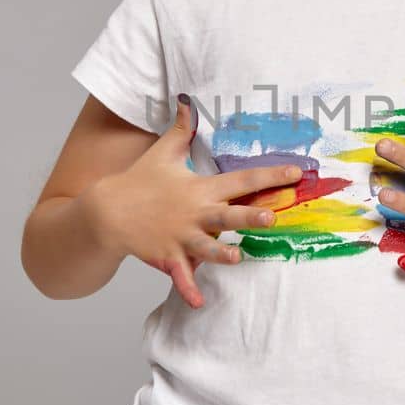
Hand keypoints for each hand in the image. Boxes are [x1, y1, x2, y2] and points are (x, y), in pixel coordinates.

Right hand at [93, 96, 302, 308]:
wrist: (108, 210)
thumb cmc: (140, 181)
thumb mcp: (163, 152)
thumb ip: (183, 129)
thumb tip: (189, 100)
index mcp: (200, 189)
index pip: (242, 179)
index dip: (270, 175)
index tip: (296, 173)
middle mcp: (194, 213)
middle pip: (228, 214)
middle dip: (250, 215)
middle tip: (272, 217)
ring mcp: (181, 237)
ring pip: (207, 247)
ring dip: (222, 252)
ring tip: (238, 256)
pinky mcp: (168, 257)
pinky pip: (181, 276)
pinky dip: (189, 289)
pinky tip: (199, 303)